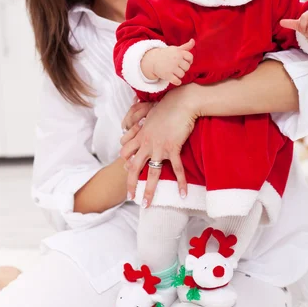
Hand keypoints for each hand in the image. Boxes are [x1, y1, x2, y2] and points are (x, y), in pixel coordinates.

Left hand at [120, 85, 197, 205]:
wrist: (182, 102)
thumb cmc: (167, 106)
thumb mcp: (150, 114)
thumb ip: (143, 122)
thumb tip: (141, 126)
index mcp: (140, 134)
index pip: (125, 152)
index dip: (125, 162)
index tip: (127, 169)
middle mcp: (146, 143)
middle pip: (133, 167)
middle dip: (130, 184)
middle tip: (130, 196)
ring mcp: (159, 147)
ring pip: (151, 173)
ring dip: (148, 191)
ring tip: (146, 204)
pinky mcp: (173, 148)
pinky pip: (176, 169)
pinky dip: (180, 182)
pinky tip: (182, 194)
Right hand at [141, 39, 194, 85]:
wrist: (153, 60)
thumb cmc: (167, 54)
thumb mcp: (176, 49)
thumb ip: (186, 46)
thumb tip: (193, 40)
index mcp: (179, 52)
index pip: (190, 57)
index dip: (189, 61)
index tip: (184, 61)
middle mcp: (176, 59)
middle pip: (187, 67)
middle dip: (183, 68)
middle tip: (178, 67)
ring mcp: (171, 67)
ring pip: (182, 74)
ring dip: (179, 75)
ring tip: (174, 72)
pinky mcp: (167, 75)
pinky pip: (177, 81)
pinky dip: (177, 82)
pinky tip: (174, 79)